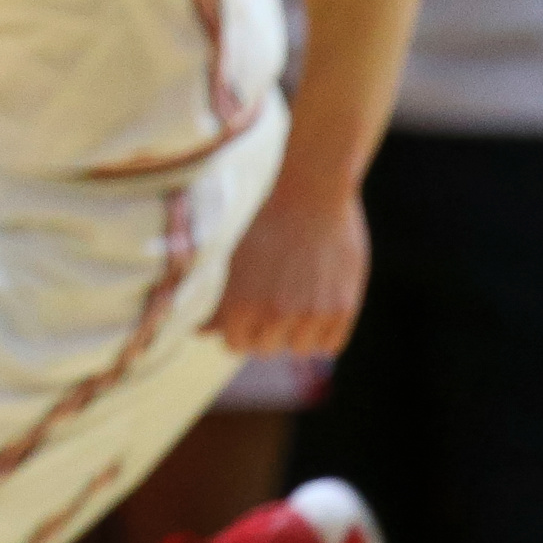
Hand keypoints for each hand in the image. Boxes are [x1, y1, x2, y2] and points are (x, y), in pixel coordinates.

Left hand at [210, 187, 368, 356]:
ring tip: (298, 300)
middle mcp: (275, 313)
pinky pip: (330, 345)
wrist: (312, 193)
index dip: (239, 330)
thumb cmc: (268, 223)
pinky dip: (324, 333)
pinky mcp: (342, 308)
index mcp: (241, 303)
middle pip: (266, 349)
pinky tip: (318, 306)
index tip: (246, 315)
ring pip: (299, 349)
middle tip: (274, 302)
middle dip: (266, 331)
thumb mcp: (235, 260)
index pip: (235, 344)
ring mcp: (311, 313)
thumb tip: (199, 333)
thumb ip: (220, 302)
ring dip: (297, 333)